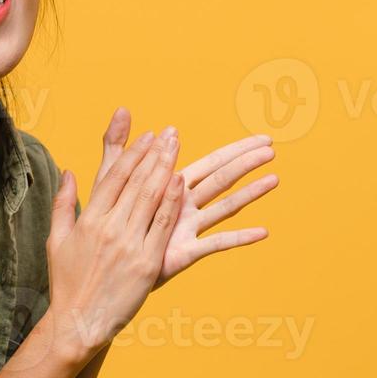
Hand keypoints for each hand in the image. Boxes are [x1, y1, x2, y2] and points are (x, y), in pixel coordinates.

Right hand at [44, 126, 184, 356]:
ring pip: (152, 199)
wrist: (78, 322)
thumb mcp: (56, 239)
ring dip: (167, 169)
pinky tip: (182, 183)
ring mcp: (129, 245)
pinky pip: (164, 226)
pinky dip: (173, 202)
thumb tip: (69, 172)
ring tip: (177, 148)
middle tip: (170, 133)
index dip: (133, 154)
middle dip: (155, 154)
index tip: (148, 136)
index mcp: (89, 220)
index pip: (115, 178)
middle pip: (137, 182)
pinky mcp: (147, 263)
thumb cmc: (67, 282)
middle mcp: (109, 228)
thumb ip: (63, 203)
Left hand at [89, 108, 276, 291]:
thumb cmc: (109, 225)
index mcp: (172, 187)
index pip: (211, 162)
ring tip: (274, 179)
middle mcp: (185, 206)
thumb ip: (118, 147)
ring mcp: (187, 228)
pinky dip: (239, 238)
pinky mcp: (183, 252)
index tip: (262, 137)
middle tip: (273, 146)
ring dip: (250, 192)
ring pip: (224, 205)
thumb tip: (121, 108)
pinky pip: (215, 244)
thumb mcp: (111, 180)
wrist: (102, 269)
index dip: (235, 149)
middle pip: (221, 178)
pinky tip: (262, 232)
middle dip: (246, 161)